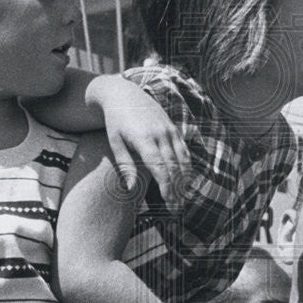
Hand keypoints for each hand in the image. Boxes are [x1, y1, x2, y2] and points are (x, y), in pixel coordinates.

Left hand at [94, 76, 190, 211]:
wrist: (123, 94)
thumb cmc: (115, 122)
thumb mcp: (115, 143)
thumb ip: (126, 165)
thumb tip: (132, 189)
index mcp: (144, 139)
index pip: (160, 168)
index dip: (167, 187)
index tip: (168, 203)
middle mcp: (161, 134)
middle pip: (174, 167)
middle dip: (177, 189)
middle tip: (176, 208)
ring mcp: (169, 130)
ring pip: (183, 159)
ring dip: (185, 180)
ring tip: (182, 198)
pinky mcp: (174, 128)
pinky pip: (184, 150)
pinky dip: (187, 166)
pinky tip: (185, 180)